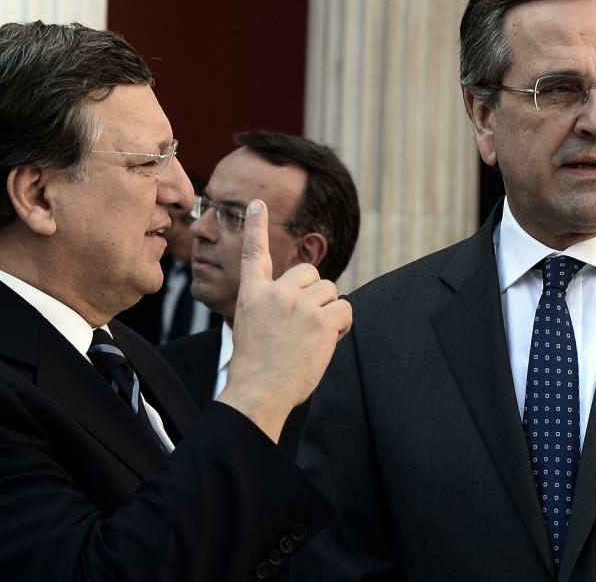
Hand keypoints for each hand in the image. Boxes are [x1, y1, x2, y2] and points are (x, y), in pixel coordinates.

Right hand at [216, 200, 351, 441]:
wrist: (258, 392)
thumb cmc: (256, 367)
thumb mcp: (250, 325)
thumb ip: (272, 305)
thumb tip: (305, 297)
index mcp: (253, 294)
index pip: (254, 253)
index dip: (256, 226)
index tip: (257, 204)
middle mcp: (276, 293)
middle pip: (310, 274)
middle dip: (314, 295)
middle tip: (304, 325)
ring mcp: (299, 305)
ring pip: (330, 291)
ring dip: (328, 312)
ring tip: (311, 338)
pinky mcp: (321, 321)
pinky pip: (345, 309)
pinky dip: (341, 325)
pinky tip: (325, 342)